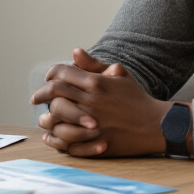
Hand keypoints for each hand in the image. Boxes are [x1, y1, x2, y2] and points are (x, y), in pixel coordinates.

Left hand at [31, 48, 171, 157]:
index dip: (50, 75)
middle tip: (35, 99)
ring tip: (43, 118)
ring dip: (46, 117)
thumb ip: (94, 65)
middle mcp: (91, 101)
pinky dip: (55, 139)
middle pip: (55, 93)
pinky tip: (51, 136)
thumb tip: (74, 51)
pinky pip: (66, 141)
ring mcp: (92, 123)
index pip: (62, 73)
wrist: (157, 124)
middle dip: (41, 94)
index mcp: (97, 83)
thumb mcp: (119, 75)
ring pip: (56, 117)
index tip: (47, 80)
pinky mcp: (94, 142)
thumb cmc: (136, 98)